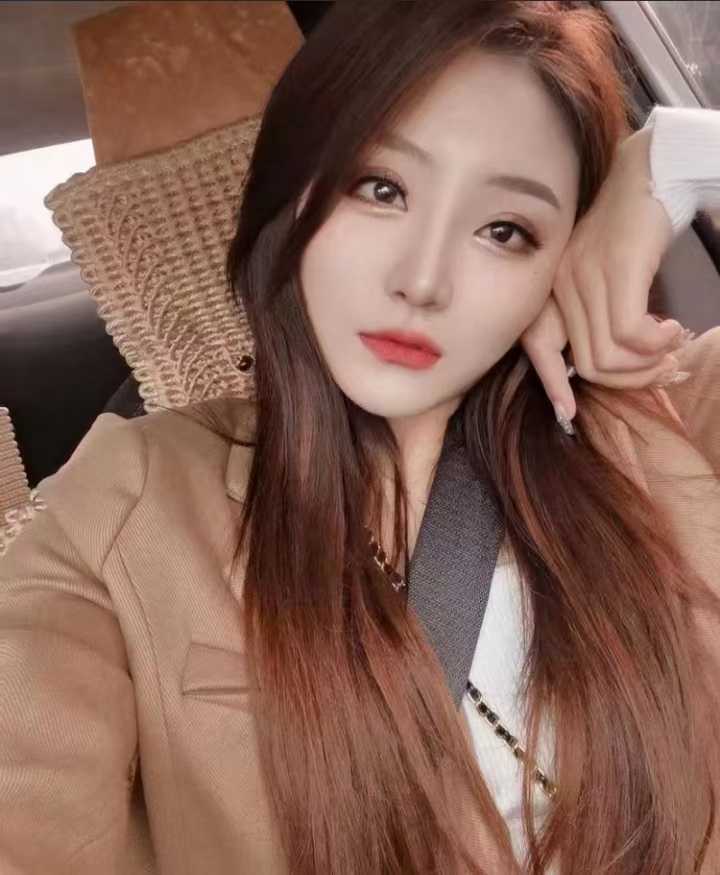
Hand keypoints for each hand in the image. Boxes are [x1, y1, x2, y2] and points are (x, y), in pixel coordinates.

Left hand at [522, 127, 689, 426]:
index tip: (568, 415)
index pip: (538, 348)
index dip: (551, 386)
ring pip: (607, 356)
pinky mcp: (616, 270)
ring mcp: (586, 278)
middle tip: (662, 367)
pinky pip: (629, 334)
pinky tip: (671, 330)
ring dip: (646, 364)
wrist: (650, 170)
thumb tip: (604, 357)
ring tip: (670, 347)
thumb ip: (596, 311)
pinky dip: (655, 344)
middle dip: (629, 379)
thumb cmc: (631, 226)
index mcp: (553, 289)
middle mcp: (562, 286)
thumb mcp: (604, 274)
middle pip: (588, 365)